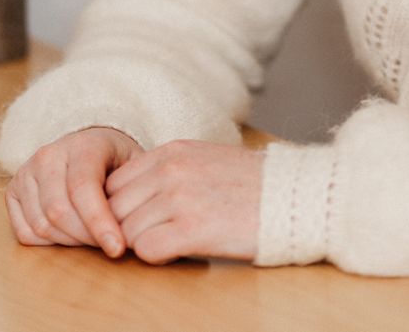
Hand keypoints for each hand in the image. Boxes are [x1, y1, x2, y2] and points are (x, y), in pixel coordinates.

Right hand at [4, 126, 141, 256]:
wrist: (87, 144)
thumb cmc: (115, 159)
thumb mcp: (135, 163)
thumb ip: (137, 187)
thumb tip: (141, 223)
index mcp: (82, 145)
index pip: (83, 188)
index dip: (100, 222)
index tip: (118, 247)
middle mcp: (48, 156)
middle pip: (59, 211)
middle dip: (87, 237)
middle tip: (110, 246)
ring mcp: (26, 172)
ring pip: (41, 224)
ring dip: (69, 242)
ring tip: (92, 240)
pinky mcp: (13, 191)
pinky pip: (24, 232)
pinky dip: (48, 243)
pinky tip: (70, 237)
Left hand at [105, 139, 265, 263]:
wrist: (294, 197)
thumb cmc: (253, 185)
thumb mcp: (205, 160)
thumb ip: (168, 170)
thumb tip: (133, 197)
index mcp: (172, 151)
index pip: (114, 184)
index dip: (120, 208)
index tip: (137, 221)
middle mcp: (171, 170)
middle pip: (115, 209)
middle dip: (127, 228)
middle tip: (152, 237)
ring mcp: (180, 198)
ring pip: (127, 232)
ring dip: (144, 244)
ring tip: (171, 243)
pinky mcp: (193, 229)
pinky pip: (146, 250)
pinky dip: (157, 257)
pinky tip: (178, 251)